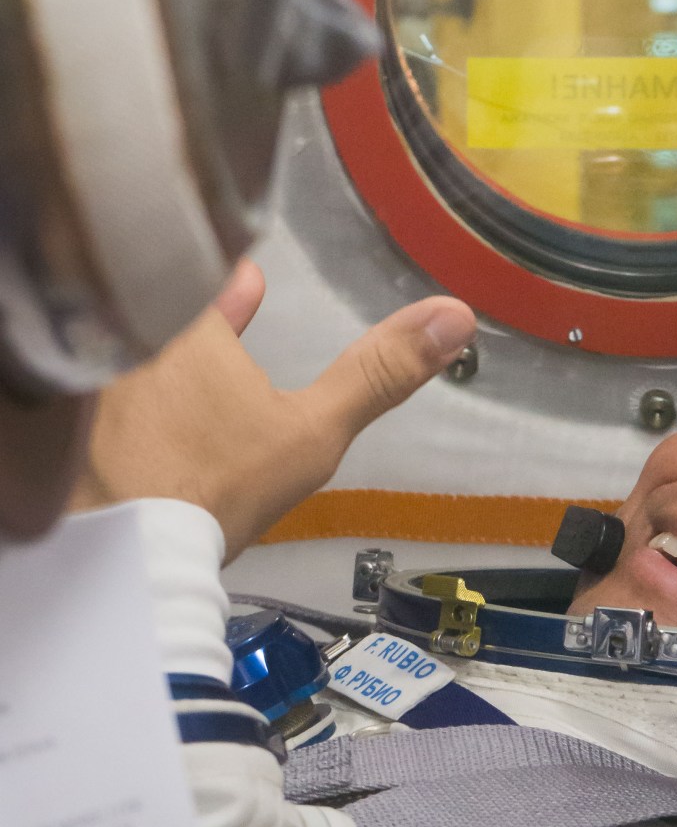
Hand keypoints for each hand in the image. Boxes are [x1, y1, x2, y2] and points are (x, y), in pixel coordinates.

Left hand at [68, 262, 474, 559]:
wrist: (131, 553)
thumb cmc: (220, 484)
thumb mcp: (313, 430)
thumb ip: (377, 373)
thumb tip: (454, 314)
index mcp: (185, 326)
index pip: (200, 275)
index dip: (225, 279)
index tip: (243, 273)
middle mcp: (127, 343)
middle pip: (158, 310)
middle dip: (187, 313)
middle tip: (212, 306)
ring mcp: (93, 389)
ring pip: (127, 357)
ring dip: (153, 359)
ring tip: (176, 367)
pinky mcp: (73, 435)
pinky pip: (101, 408)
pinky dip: (127, 410)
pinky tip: (143, 431)